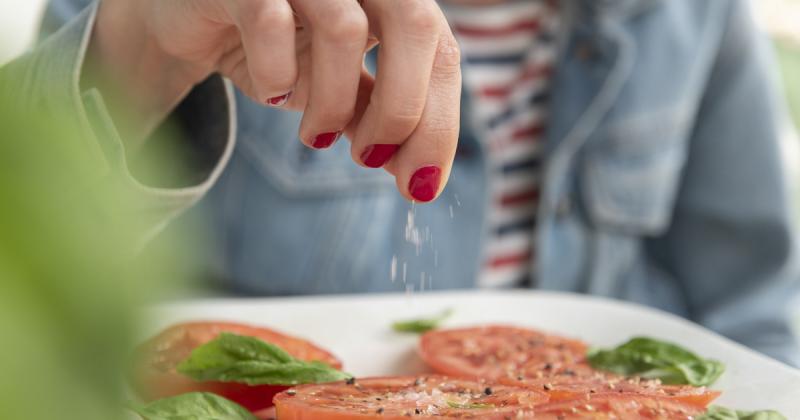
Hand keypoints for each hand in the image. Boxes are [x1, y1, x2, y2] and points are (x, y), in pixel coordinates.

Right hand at [90, 0, 461, 201]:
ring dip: (334, 103)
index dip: (440, 124)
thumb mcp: (337, 88)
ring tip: (316, 136)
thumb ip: (379, 117)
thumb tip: (418, 177)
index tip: (421, 186)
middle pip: (416, 26)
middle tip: (370, 160)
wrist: (191, 18)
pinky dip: (276, 73)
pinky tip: (270, 93)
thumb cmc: (275, 46)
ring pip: (345, 29)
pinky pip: (270, 22)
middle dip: (403, 110)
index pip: (442, 53)